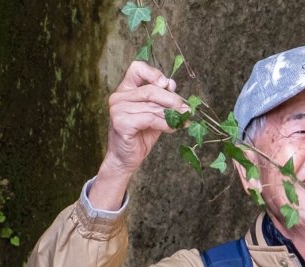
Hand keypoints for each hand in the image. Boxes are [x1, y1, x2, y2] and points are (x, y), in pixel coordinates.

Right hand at [90, 61, 187, 209]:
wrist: (125, 159)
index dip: (153, 73)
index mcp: (125, 90)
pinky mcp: (121, 123)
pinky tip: (173, 128)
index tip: (167, 84)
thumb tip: (172, 84)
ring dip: (172, 114)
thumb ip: (161, 101)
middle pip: (150, 90)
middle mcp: (118, 97)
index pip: (136, 69)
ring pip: (152, 106)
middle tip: (187, 109)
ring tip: (183, 120)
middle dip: (172, 100)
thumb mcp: (153, 115)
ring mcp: (118, 109)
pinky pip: (149, 119)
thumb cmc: (139, 137)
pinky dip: (165, 124)